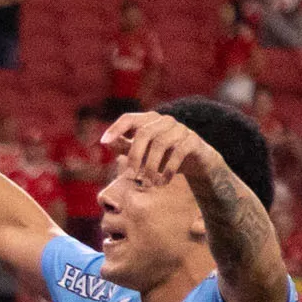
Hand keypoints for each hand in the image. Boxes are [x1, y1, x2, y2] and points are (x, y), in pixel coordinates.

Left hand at [102, 110, 230, 192]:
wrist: (198, 164)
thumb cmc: (164, 157)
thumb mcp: (142, 153)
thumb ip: (125, 145)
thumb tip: (105, 142)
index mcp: (150, 121)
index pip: (129, 118)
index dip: (116, 129)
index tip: (103, 142)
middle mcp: (165, 121)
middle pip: (144, 133)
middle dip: (134, 156)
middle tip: (130, 176)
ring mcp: (181, 129)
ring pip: (160, 143)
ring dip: (150, 166)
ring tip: (147, 183)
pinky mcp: (193, 141)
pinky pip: (178, 153)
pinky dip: (168, 169)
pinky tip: (162, 182)